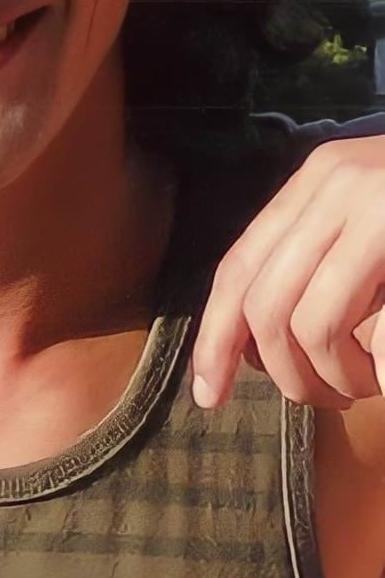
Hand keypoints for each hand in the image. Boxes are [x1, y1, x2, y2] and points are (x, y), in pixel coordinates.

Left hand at [191, 134, 384, 408]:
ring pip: (311, 326)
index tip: (209, 396)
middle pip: (265, 304)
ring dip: (337, 377)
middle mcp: (337, 184)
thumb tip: (249, 344)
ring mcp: (378, 206)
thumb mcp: (369, 223)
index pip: (238, 266)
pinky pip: (375, 335)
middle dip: (288, 374)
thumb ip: (317, 261)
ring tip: (371, 382)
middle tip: (329, 397)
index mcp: (316, 181)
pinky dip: (380, 369)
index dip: (215, 337)